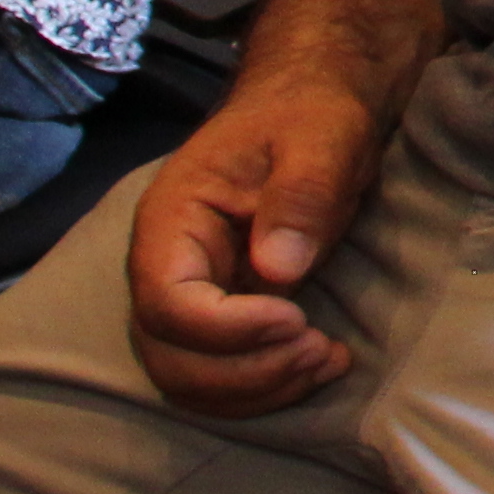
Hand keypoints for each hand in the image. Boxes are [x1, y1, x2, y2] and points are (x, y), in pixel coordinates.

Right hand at [125, 66, 388, 415]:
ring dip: (257, 388)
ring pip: (191, 378)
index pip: (167, 302)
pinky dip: (267, 386)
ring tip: (326, 360)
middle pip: (169, 356)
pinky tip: (323, 364)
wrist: (315, 105)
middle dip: (244, 371)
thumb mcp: (320, 136)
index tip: (296, 318)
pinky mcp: (225, 315)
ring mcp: (192, 296)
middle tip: (318, 349)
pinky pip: (223, 374)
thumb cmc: (311, 112)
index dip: (226, 330)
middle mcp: (167, 267)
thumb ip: (300, 194)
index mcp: (171, 220)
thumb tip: (277, 272)